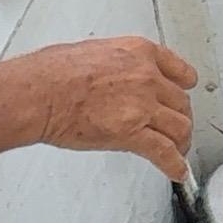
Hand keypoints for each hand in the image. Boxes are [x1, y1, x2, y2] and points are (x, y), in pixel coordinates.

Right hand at [0, 35, 197, 178]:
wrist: (37, 93)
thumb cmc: (51, 72)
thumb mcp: (95, 51)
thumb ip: (117, 63)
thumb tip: (116, 75)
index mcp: (139, 52)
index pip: (180, 72)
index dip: (184, 88)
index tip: (185, 93)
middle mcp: (147, 77)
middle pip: (181, 102)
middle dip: (179, 118)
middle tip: (175, 129)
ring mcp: (143, 105)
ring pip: (180, 128)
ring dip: (181, 142)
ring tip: (177, 151)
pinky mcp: (132, 133)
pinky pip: (165, 152)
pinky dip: (175, 165)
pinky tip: (177, 171)